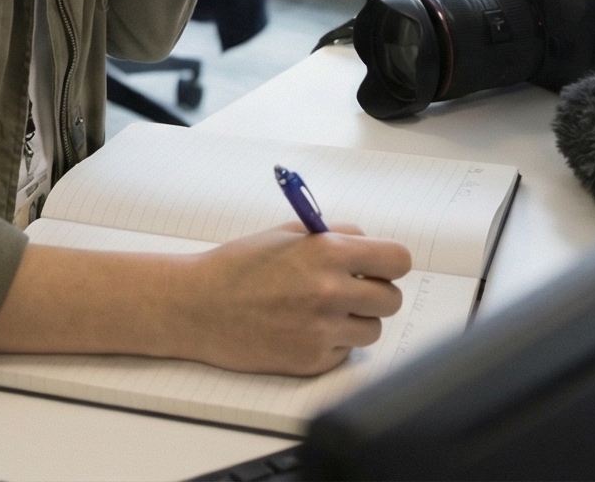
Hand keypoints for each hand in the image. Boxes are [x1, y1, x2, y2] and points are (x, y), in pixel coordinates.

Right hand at [168, 223, 410, 375]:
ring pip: (373, 329)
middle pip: (392, 299)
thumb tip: (370, 248)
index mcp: (327, 253)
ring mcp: (323, 330)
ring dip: (356, 320)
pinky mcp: (312, 360)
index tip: (380, 266)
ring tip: (322, 311)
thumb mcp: (287, 234)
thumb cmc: (237, 267)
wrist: (196, 307)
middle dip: (375, 292)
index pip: (398, 260)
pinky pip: (345, 352)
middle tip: (351, 289)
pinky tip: (302, 329)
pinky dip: (332, 342)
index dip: (390, 263)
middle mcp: (331, 292)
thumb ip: (334, 237)